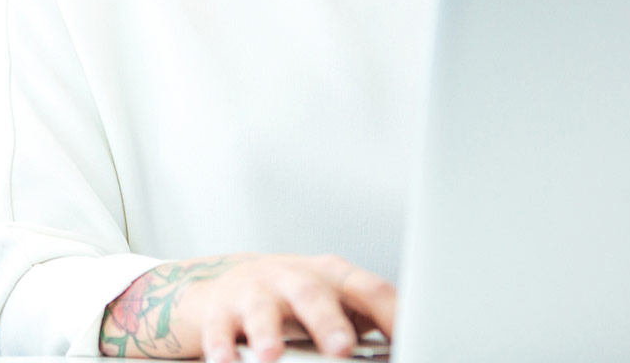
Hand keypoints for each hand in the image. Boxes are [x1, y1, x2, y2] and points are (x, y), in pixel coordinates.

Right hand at [99, 252, 395, 361]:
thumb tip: (404, 345)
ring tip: (272, 355)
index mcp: (331, 276)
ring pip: (262, 308)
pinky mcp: (220, 310)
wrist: (227, 285)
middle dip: (326, 321)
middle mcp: (292, 277)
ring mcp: (254, 290)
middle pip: (312, 294)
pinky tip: (226, 362)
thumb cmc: (294, 300)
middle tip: (341, 347)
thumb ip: (364, 321)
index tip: (410, 335)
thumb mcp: (331, 302)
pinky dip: (222, 347)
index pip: (369, 289)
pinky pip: (219, 329)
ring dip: (267, 332)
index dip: (390, 313)